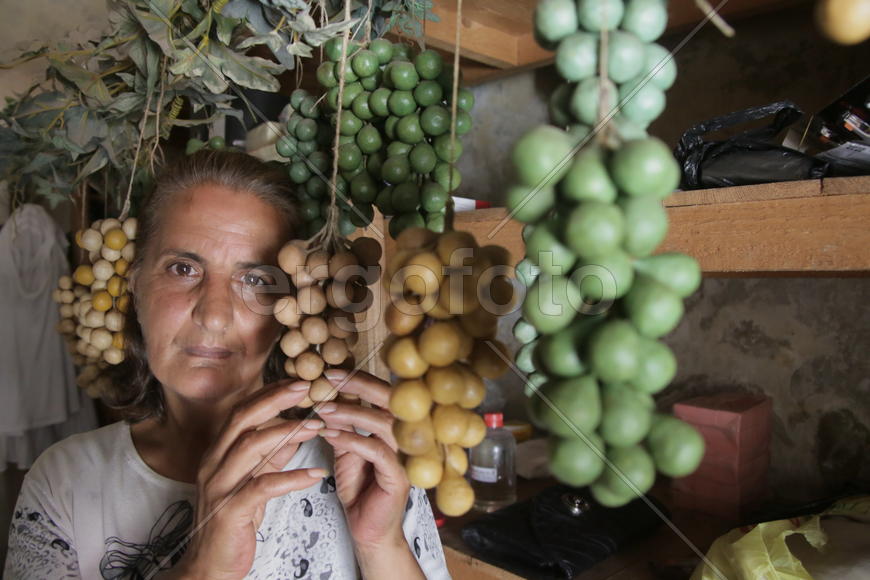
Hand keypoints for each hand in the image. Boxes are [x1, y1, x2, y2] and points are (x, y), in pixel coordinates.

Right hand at [171, 380, 325, 579]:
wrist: (210, 567)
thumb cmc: (233, 522)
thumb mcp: (254, 481)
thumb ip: (272, 456)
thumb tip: (296, 431)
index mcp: (219, 453)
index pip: (243, 412)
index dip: (270, 393)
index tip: (298, 381)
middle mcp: (214, 464)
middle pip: (243, 419)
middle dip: (276, 399)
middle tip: (307, 388)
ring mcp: (219, 487)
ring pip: (251, 447)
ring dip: (288, 433)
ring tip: (318, 426)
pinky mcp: (230, 511)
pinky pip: (262, 487)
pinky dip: (291, 478)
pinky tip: (316, 475)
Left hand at [316, 369, 410, 552]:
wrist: (368, 530)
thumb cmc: (360, 488)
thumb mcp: (348, 449)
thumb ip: (344, 424)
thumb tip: (328, 395)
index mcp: (398, 427)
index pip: (385, 393)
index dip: (361, 379)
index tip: (332, 371)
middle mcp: (408, 437)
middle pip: (391, 400)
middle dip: (359, 385)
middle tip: (330, 378)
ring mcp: (407, 456)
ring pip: (383, 423)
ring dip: (350, 413)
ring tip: (323, 409)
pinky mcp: (400, 476)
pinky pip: (376, 450)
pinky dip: (351, 440)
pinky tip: (330, 435)